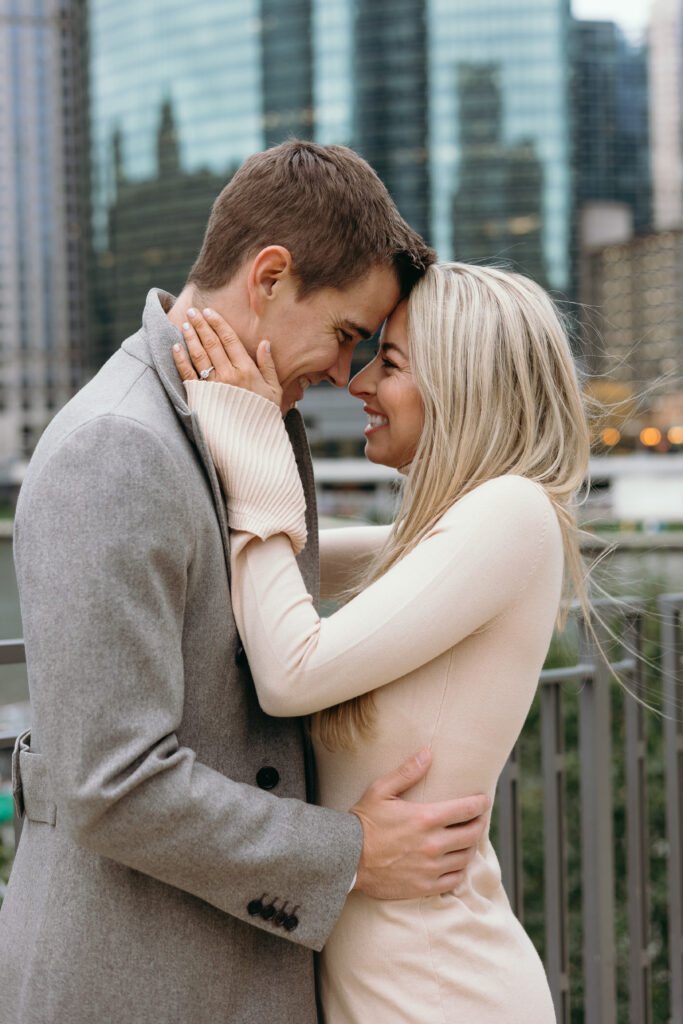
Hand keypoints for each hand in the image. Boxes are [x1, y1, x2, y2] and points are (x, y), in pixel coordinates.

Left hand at [172, 307, 281, 407]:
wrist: (250, 444)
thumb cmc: (264, 417)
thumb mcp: (275, 390)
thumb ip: (268, 365)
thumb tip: (265, 343)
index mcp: (247, 370)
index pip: (229, 340)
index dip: (218, 324)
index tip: (209, 312)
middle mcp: (229, 375)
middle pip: (212, 344)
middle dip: (201, 325)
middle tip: (193, 312)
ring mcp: (213, 386)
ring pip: (199, 355)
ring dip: (190, 337)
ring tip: (184, 323)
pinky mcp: (200, 397)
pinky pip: (187, 374)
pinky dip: (180, 360)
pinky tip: (175, 347)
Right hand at [350, 749, 488, 898]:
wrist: (347, 858)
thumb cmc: (363, 821)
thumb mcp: (381, 790)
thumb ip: (407, 772)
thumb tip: (427, 754)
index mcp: (425, 818)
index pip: (467, 810)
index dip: (480, 804)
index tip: (484, 801)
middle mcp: (433, 844)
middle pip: (472, 834)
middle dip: (479, 824)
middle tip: (478, 819)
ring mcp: (430, 867)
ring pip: (466, 856)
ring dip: (471, 846)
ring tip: (468, 839)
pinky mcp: (425, 886)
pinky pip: (455, 879)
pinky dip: (460, 870)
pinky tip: (456, 862)